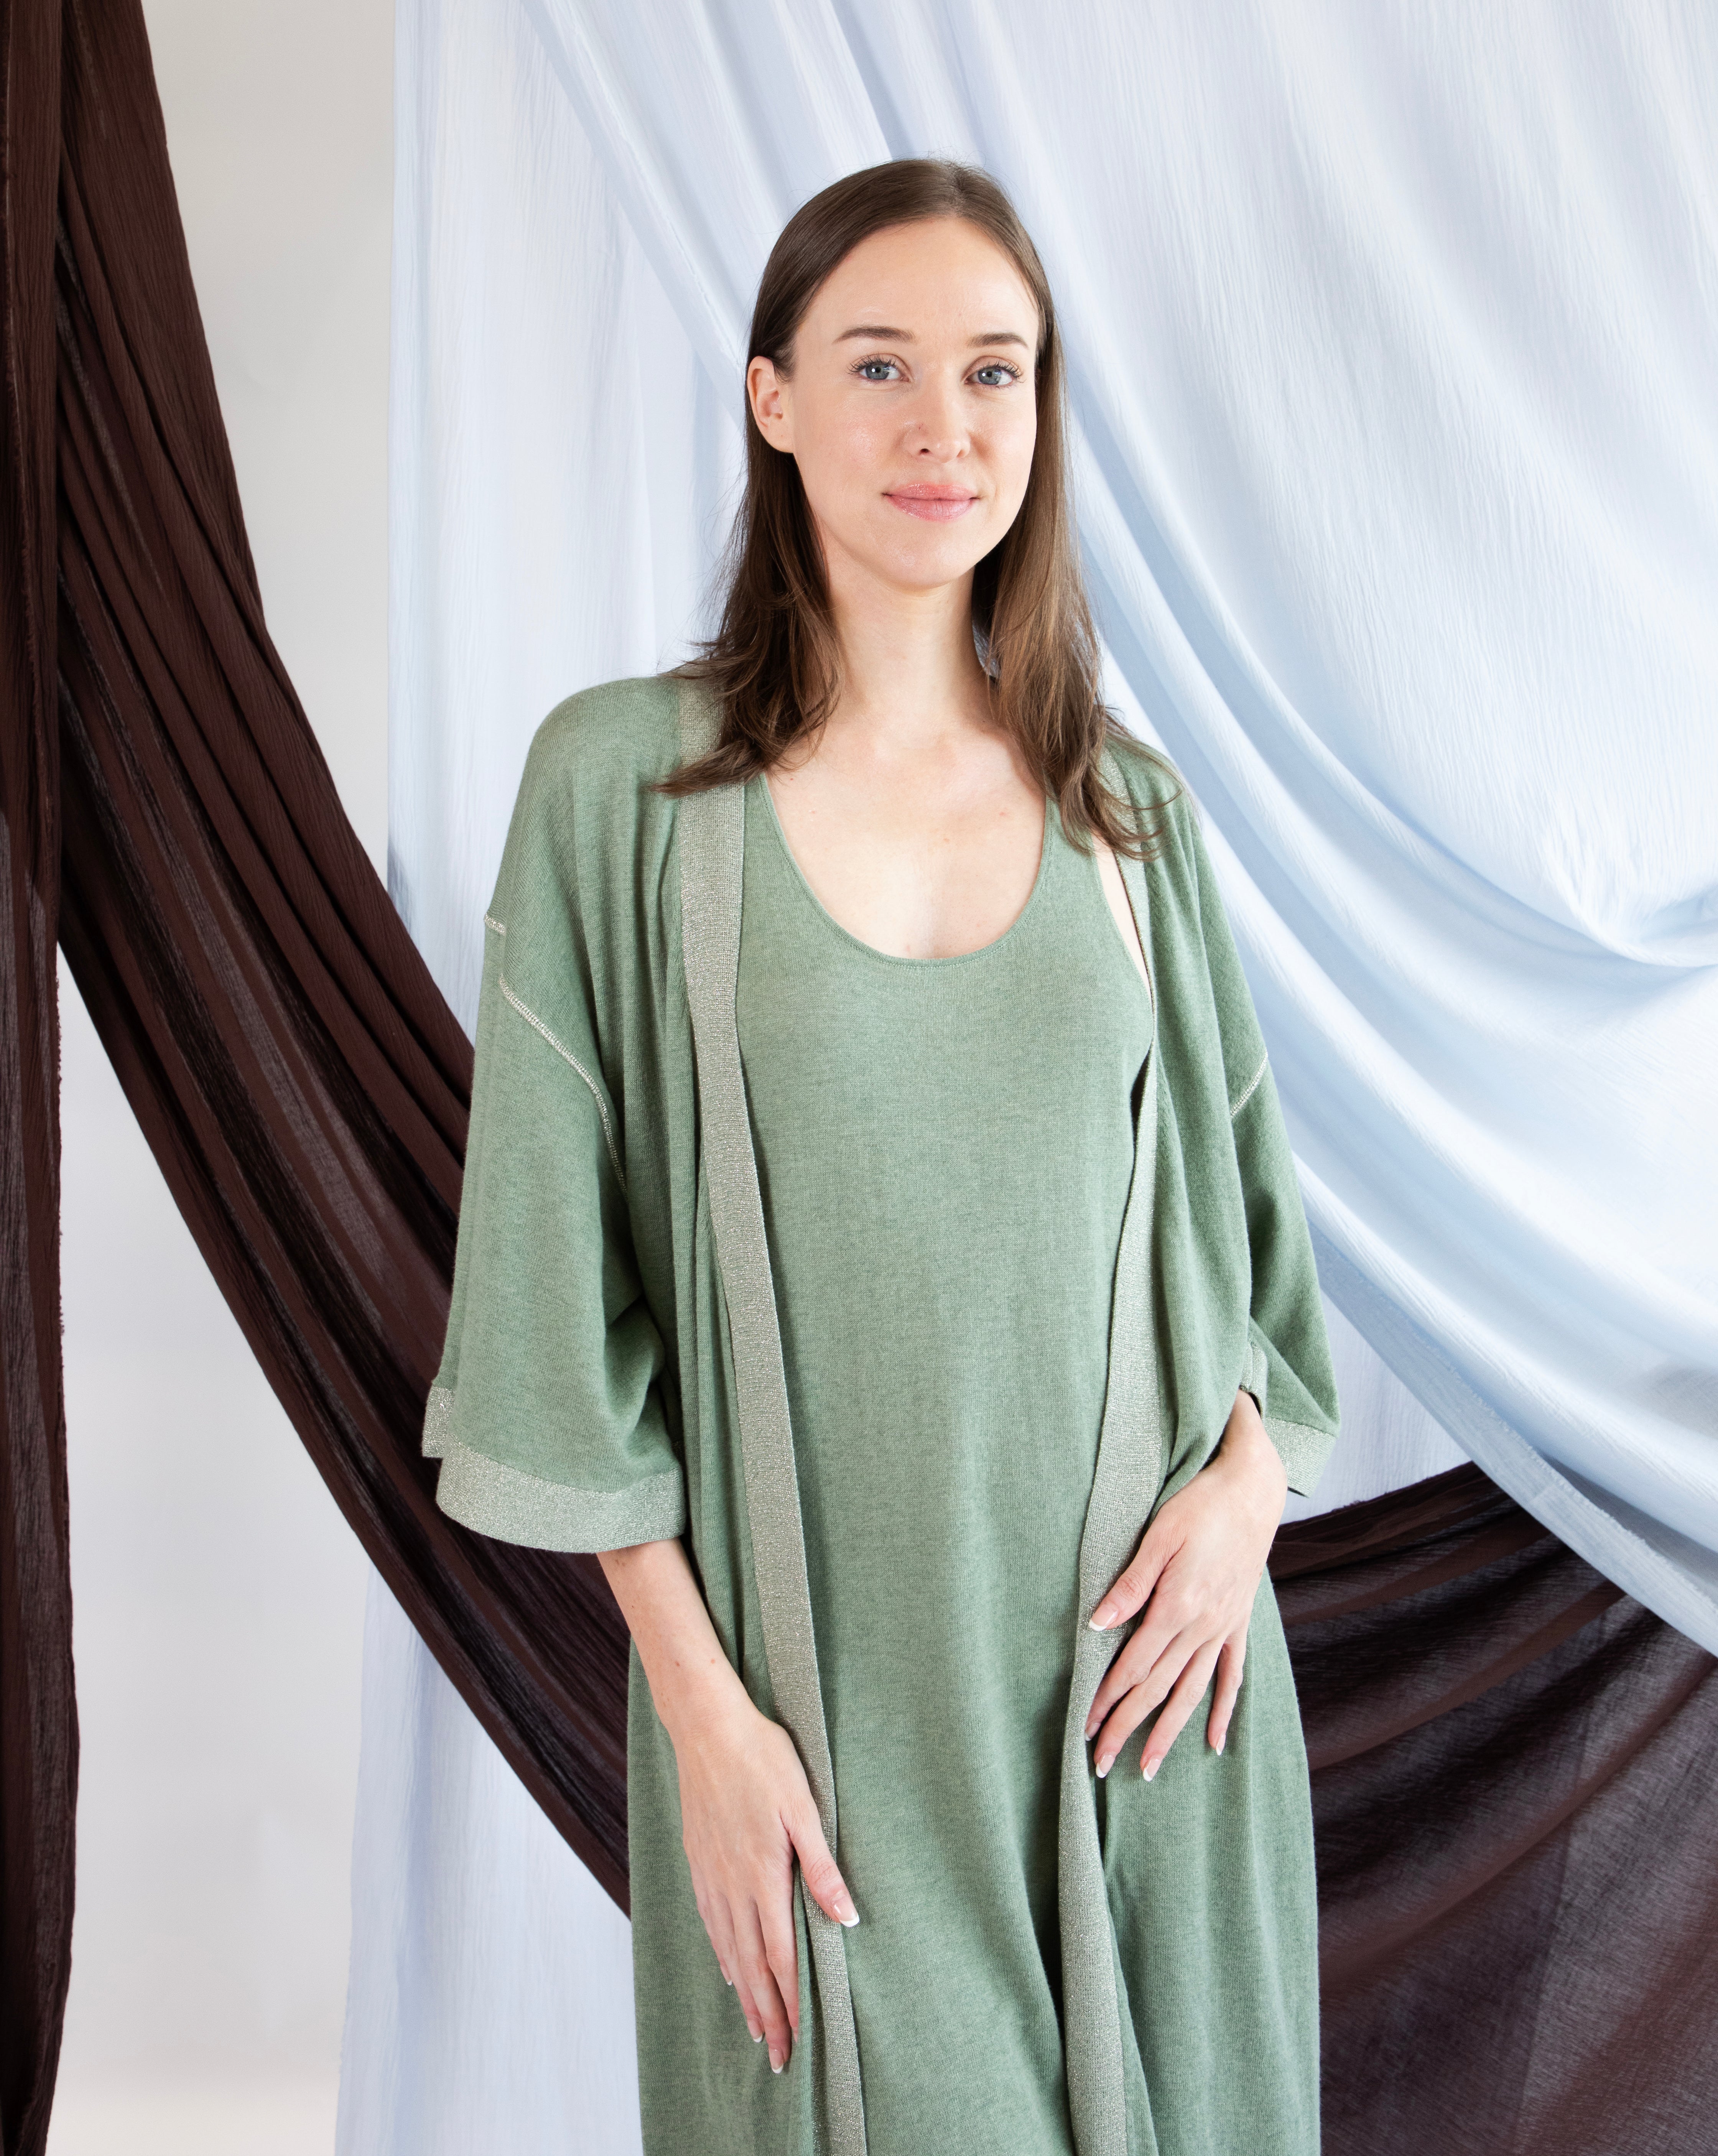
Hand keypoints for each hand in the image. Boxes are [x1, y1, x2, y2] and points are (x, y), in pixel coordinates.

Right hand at [671, 1684, 858, 2073]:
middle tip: (778, 2056)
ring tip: (757, 2026)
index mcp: (764, 1875)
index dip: (790, 2002)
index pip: (781, 1956)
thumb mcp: (805, 1807)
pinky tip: (728, 1968)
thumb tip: (847, 1919)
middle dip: (768, 2014)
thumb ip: (822, 1867)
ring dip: (745, 1993)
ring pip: (729, 1948)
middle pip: (752, 1965)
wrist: (707, 1727)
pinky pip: (711, 1920)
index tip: (798, 2042)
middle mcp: (733, 1884)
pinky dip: (722, 1953)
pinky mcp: (699, 1859)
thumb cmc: (763, 1759)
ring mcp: (711, 1873)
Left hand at [1082, 1387, 1286, 1779]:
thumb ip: (1129, 1585)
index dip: (1107, 1698)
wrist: (1252, 1491)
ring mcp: (1224, 1627)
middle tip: (1102, 1763)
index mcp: (1177, 1606)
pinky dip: (1222, 1711)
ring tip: (1148, 1768)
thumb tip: (1096, 1625)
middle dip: (1129, 1728)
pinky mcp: (1239, 1622)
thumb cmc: (1200, 1505)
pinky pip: (1231, 1676)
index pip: (1133, 1666)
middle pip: (1159, 1689)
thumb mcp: (1159, 1536)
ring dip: (1169, 1732)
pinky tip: (1214, 1740)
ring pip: (1193, 1693)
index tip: (1084, 1727)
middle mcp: (1202, 1626)